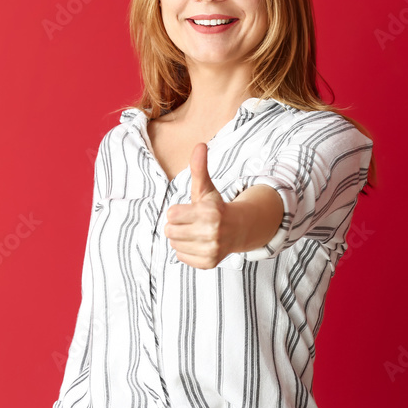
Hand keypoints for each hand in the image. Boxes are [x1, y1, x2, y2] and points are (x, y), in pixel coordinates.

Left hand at [164, 143, 245, 268]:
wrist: (238, 229)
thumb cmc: (216, 206)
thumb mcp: (205, 187)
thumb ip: (199, 168)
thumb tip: (200, 144)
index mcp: (210, 212)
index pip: (171, 214)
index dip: (177, 211)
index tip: (190, 210)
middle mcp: (212, 233)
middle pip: (169, 230)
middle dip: (177, 224)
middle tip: (191, 222)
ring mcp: (211, 250)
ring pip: (174, 244)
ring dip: (180, 238)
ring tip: (195, 232)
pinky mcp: (208, 263)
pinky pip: (181, 256)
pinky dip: (186, 250)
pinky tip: (198, 243)